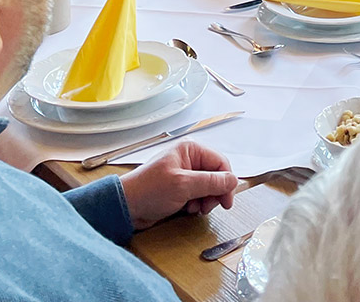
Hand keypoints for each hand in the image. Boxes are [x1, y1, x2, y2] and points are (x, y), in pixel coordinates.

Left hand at [120, 142, 237, 230]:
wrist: (126, 207)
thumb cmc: (149, 190)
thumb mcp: (183, 185)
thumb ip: (211, 182)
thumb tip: (233, 180)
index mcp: (190, 150)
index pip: (220, 163)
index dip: (226, 182)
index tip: (227, 201)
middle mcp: (189, 159)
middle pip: (215, 176)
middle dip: (214, 193)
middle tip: (208, 207)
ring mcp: (184, 174)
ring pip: (208, 187)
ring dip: (205, 200)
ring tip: (195, 209)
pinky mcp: (179, 188)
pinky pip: (197, 195)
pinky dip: (197, 204)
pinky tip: (188, 209)